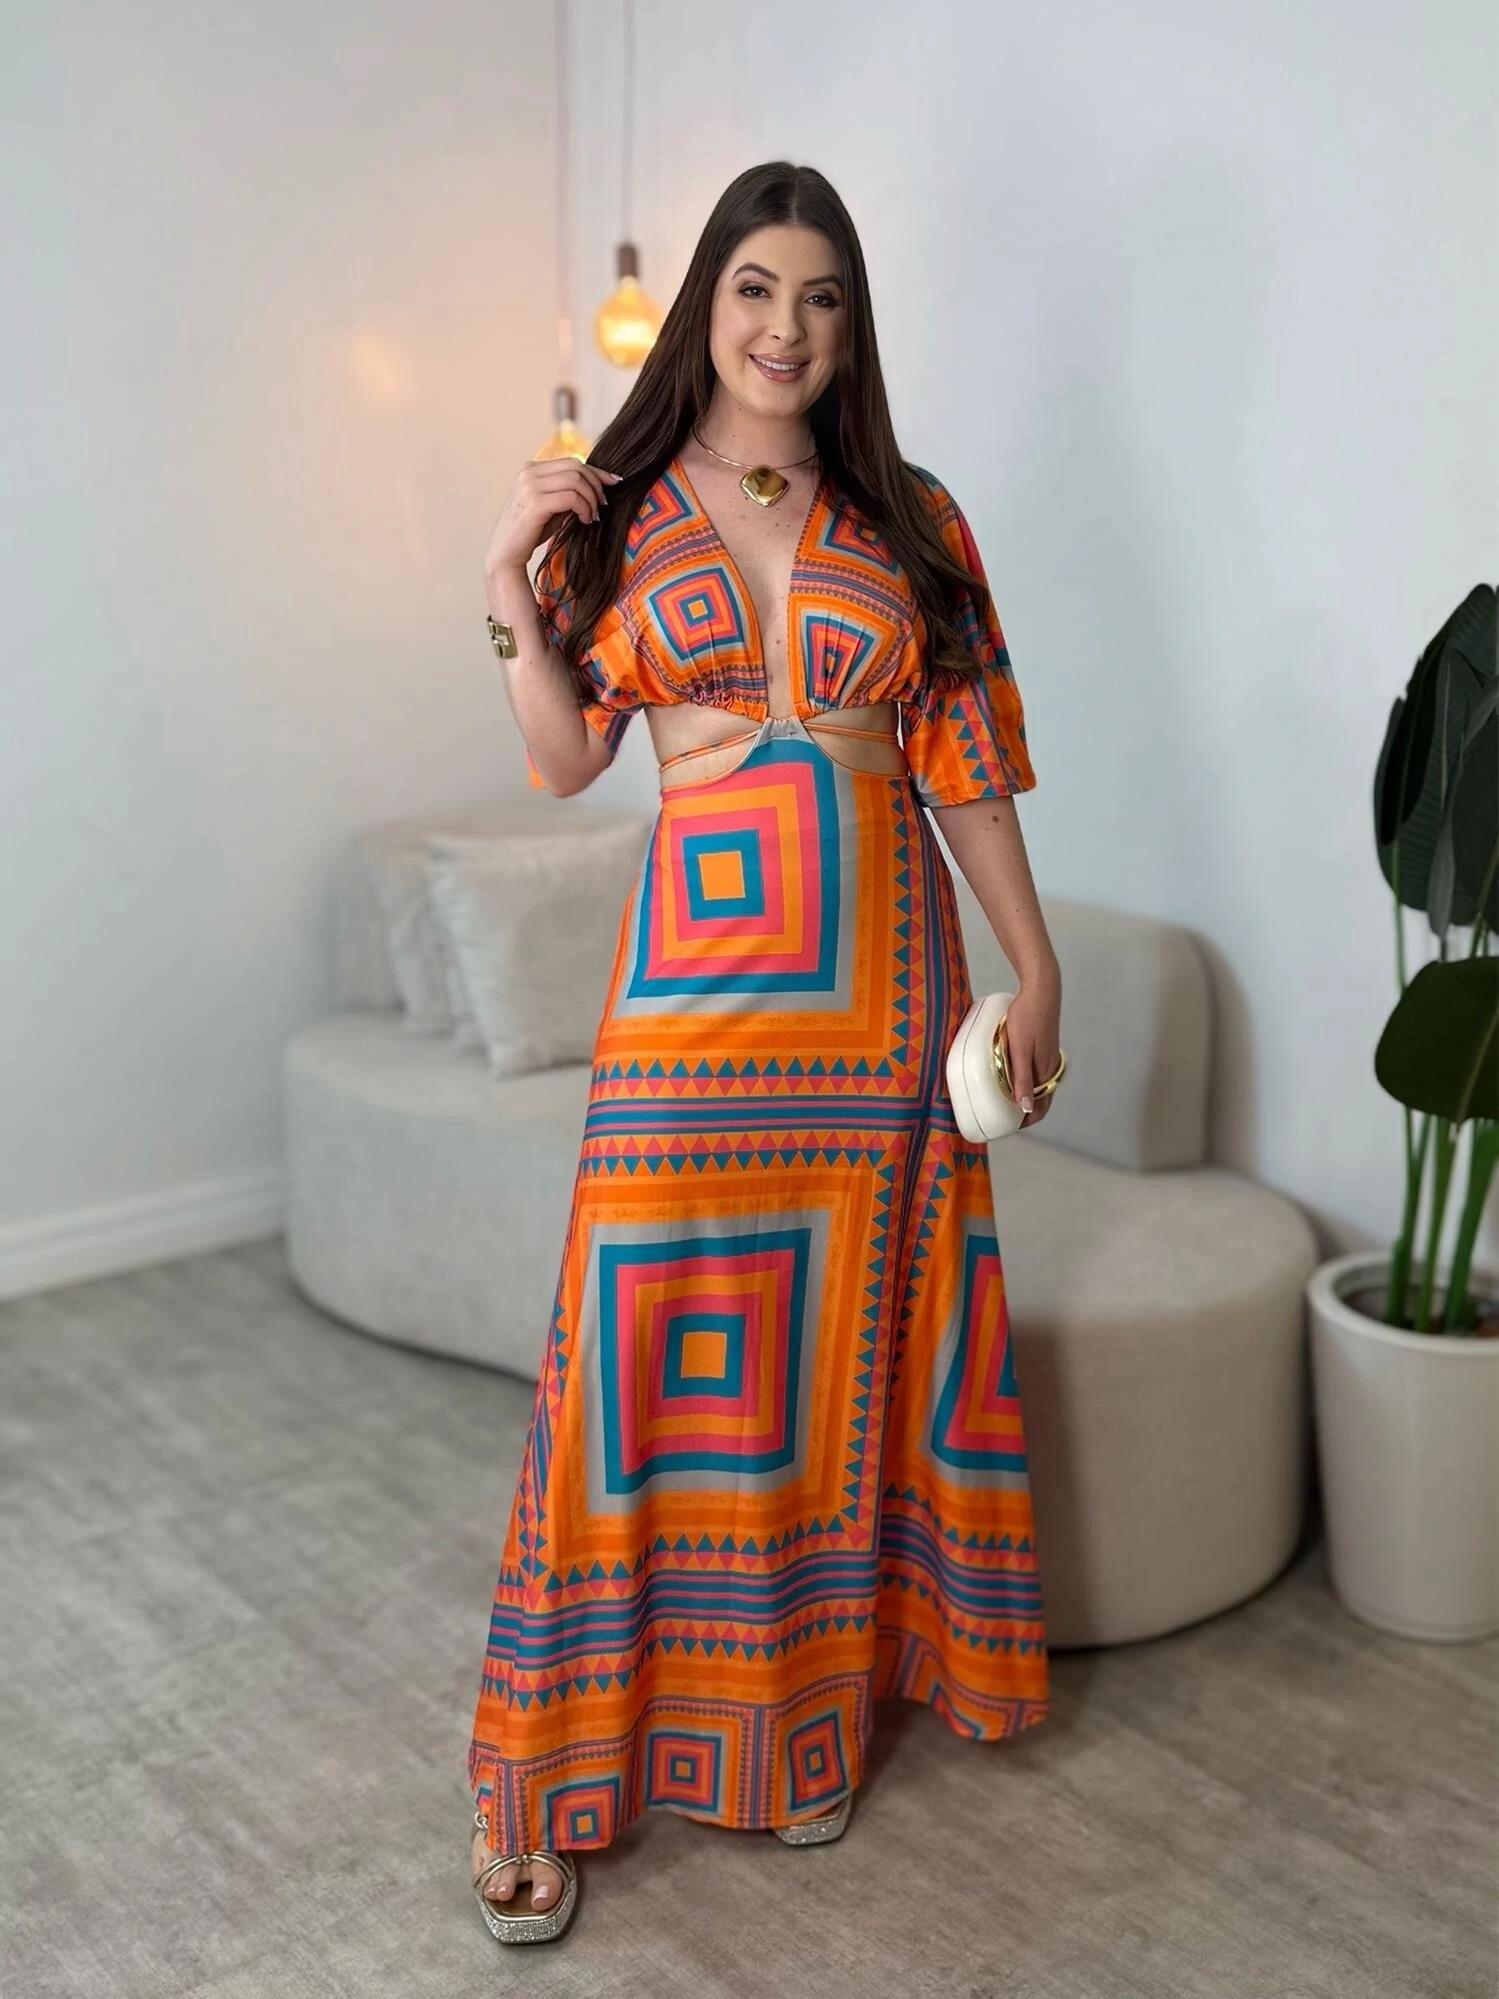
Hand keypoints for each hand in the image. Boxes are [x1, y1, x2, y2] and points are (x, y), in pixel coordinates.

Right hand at [482, 458, 623, 577]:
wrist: (506, 554)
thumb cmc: (530, 531)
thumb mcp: (551, 505)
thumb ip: (567, 491)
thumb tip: (598, 483)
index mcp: (531, 469)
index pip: (572, 462)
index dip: (596, 472)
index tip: (614, 482)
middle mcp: (529, 473)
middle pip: (576, 467)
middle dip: (596, 486)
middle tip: (602, 506)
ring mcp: (530, 486)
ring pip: (576, 481)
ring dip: (591, 499)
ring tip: (591, 516)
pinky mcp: (535, 503)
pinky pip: (572, 498)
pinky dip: (584, 508)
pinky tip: (585, 520)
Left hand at [1002, 979, 1061, 1130]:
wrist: (1042, 989)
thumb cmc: (1027, 1017)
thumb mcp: (1019, 1049)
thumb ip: (1022, 1078)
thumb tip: (1026, 1108)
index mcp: (1045, 1073)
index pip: (1040, 1109)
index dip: (1026, 1122)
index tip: (1008, 1127)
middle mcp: (1050, 1068)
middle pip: (1040, 1101)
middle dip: (1024, 1112)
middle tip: (1002, 1116)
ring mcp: (1049, 1058)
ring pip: (1038, 1087)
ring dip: (1025, 1097)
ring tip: (1004, 1099)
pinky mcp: (1045, 1048)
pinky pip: (1037, 1073)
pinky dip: (1026, 1082)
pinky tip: (1012, 1076)